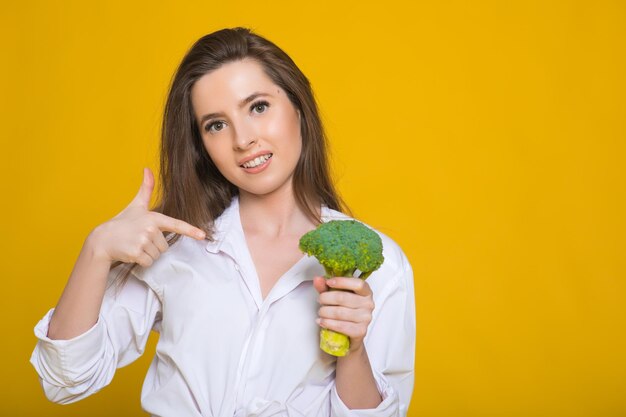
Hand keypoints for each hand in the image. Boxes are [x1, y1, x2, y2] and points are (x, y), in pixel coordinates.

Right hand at [88, 167, 205, 266]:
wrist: (103, 239)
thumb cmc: (122, 222)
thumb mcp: (136, 205)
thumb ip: (146, 188)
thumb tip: (147, 168)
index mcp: (153, 217)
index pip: (175, 224)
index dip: (190, 230)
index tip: (202, 236)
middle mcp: (150, 229)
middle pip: (165, 246)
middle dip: (154, 246)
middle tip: (139, 239)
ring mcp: (143, 241)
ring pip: (157, 255)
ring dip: (147, 253)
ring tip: (135, 244)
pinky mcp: (137, 253)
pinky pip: (149, 262)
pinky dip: (142, 261)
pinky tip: (132, 252)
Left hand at [313, 276, 374, 352]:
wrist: (350, 333)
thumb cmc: (344, 311)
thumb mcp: (335, 296)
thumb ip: (326, 287)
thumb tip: (318, 279)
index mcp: (366, 292)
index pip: (357, 284)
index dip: (342, 282)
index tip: (328, 282)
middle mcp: (368, 304)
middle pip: (343, 298)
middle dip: (326, 298)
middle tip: (319, 300)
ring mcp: (366, 318)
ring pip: (340, 312)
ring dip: (325, 312)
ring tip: (320, 312)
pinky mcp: (361, 331)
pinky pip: (341, 326)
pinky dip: (328, 323)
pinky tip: (322, 321)